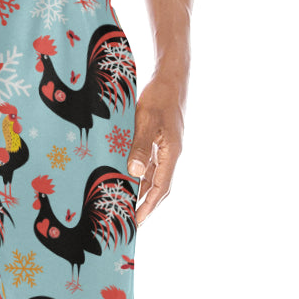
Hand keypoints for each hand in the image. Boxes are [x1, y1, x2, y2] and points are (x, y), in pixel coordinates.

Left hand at [127, 74, 186, 225]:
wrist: (170, 76)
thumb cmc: (159, 97)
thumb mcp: (146, 121)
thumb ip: (140, 147)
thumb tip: (135, 173)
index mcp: (171, 153)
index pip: (161, 188)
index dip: (149, 206)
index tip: (138, 221)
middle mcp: (170, 154)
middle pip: (159, 186)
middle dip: (146, 204)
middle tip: (131, 220)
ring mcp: (165, 148)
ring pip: (153, 176)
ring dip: (141, 191)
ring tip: (126, 205)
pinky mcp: (158, 140)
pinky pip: (149, 164)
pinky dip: (139, 175)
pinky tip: (126, 180)